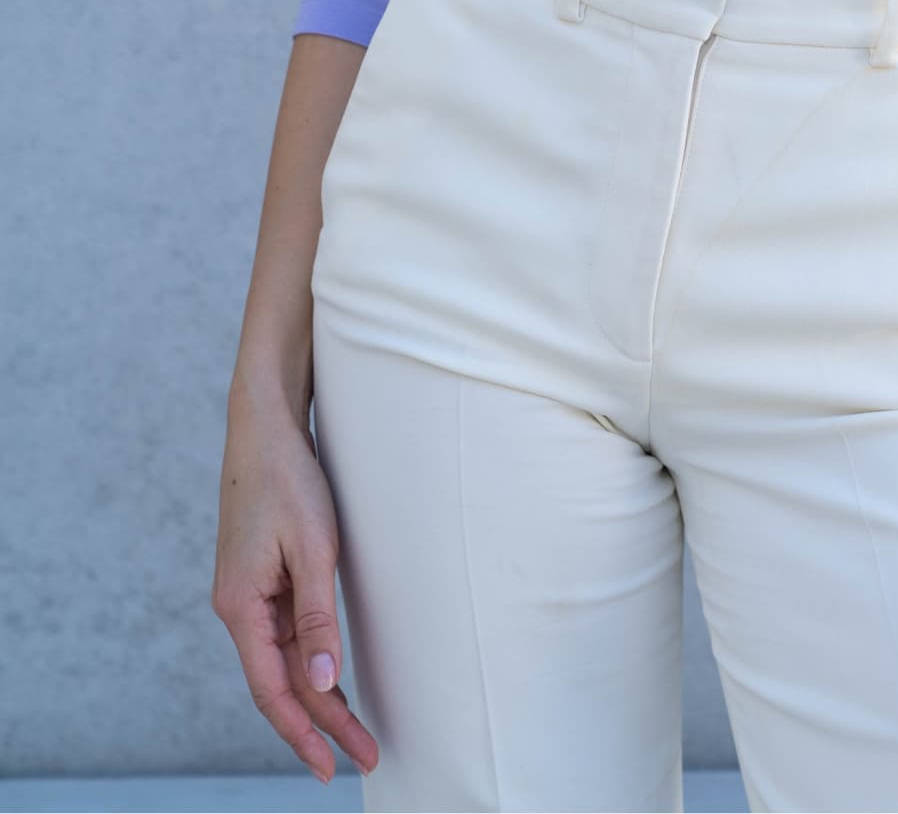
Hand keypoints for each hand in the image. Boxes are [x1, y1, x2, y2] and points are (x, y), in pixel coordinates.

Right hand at [212, 393, 378, 786]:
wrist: (266, 426)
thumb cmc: (289, 480)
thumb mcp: (313, 549)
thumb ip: (316, 620)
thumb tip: (321, 686)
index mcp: (240, 607)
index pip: (272, 691)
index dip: (304, 733)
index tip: (333, 767)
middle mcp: (237, 608)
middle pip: (279, 684)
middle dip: (320, 724)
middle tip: (364, 758)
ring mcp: (247, 594)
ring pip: (282, 662)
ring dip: (317, 696)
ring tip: (356, 731)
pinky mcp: (260, 578)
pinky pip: (284, 634)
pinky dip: (308, 661)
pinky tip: (329, 679)